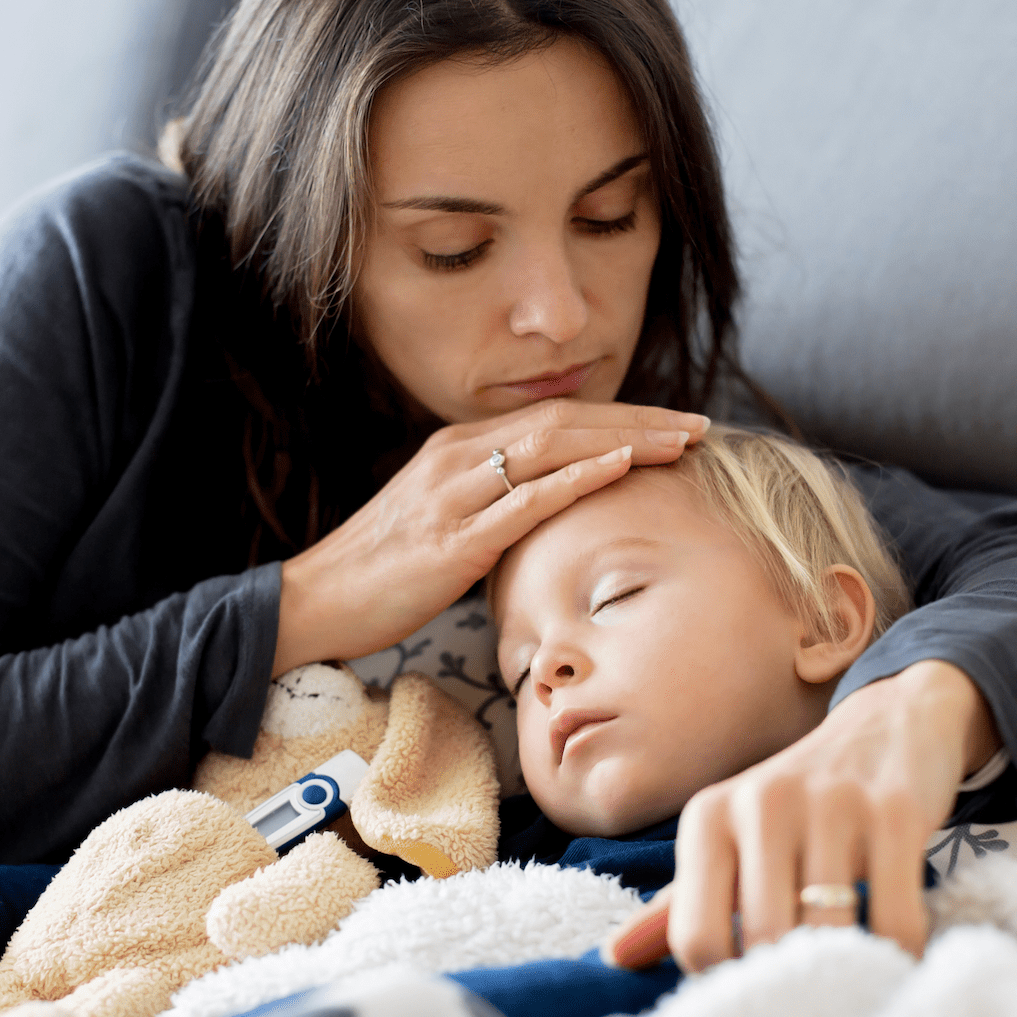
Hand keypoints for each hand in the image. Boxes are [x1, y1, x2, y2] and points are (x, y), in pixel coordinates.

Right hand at [271, 400, 708, 673]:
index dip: (619, 416)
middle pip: (564, 420)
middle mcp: (457, 455)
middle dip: (638, 420)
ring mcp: (454, 492)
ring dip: (625, 439)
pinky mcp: (454, 537)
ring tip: (680, 441)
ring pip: (553, 446)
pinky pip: (526, 498)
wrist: (318, 600)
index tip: (671, 424)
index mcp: (456, 447)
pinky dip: (578, 476)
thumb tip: (549, 511)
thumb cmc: (383, 571)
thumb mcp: (443, 523)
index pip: (553, 417)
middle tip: (698, 425)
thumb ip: (492, 505)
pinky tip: (621, 466)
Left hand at [607, 661, 998, 970]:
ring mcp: (831, 804)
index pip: (696, 937)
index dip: (727, 979)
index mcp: (708, 817)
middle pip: (764, 940)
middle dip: (790, 980)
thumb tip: (614, 958)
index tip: (755, 982)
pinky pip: (896, 918)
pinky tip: (894, 950)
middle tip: (810, 989)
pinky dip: (899, 952)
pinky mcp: (895, 811)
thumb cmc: (796, 804)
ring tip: (852, 973)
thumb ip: (677, 902)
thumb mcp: (730, 839)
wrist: (889, 724)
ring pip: (829, 932)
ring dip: (846, 969)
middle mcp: (760, 803)